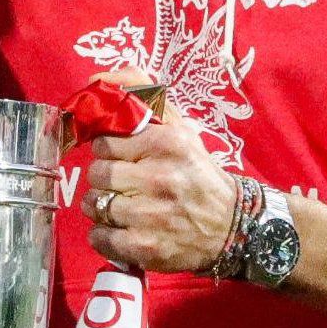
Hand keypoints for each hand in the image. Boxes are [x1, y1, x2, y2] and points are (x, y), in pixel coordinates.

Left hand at [83, 111, 239, 275]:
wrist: (232, 226)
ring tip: (120, 207)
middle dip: (105, 179)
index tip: (122, 158)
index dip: (109, 152)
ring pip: (94, 205)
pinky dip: (103, 235)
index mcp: (167, 142)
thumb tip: (96, 81)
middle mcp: (160, 177)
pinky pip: (100, 237)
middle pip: (97, 173)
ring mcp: (151, 215)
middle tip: (122, 184)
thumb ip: (141, 96)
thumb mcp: (179, 128)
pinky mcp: (145, 246)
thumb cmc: (197, 173)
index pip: (105, 142)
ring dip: (100, 207)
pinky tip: (120, 230)